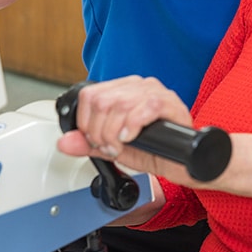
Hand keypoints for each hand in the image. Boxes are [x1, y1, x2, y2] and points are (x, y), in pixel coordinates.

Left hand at [57, 76, 195, 182]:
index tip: (95, 141)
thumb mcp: (115, 149)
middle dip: (99, 132)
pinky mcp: (172, 104)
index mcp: (124, 91)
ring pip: (121, 103)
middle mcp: (139, 86)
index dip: (86, 123)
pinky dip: (133, 125)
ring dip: (114, 132)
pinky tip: (133, 137)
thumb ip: (89, 144)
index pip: (90, 95)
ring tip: (122, 146)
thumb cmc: (157, 152)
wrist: (187, 164)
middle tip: (110, 147)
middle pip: (102, 100)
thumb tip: (65, 141)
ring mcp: (157, 92)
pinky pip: (147, 106)